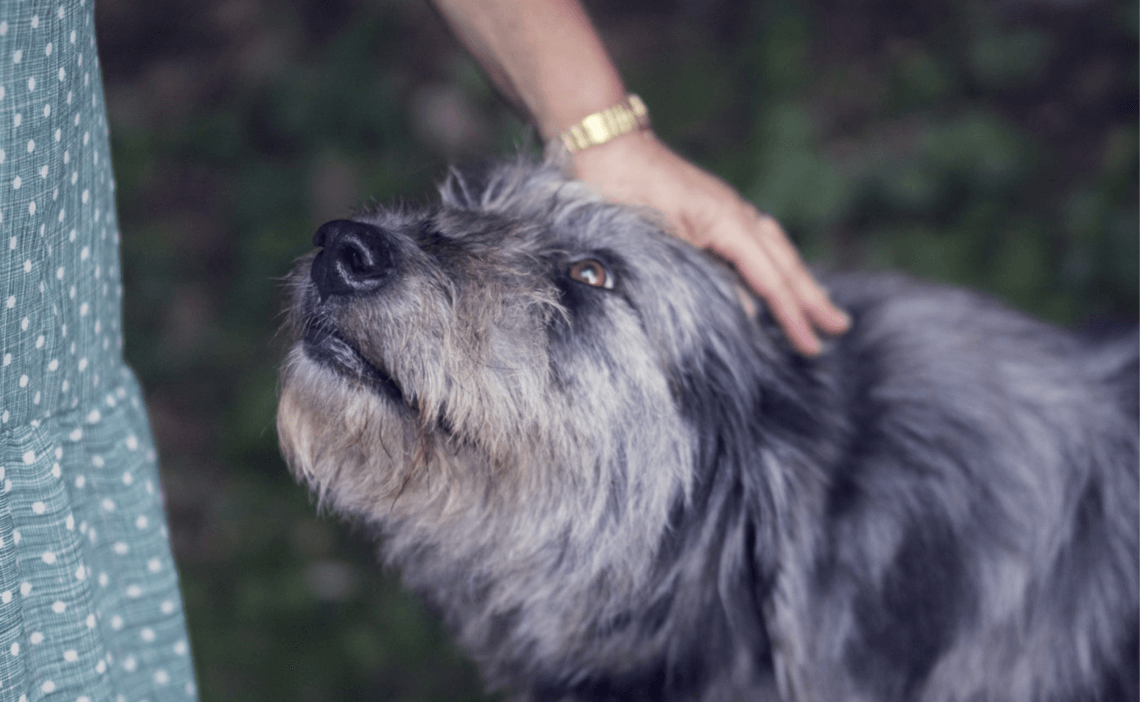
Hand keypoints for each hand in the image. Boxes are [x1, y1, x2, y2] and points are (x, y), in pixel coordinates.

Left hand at [570, 132, 849, 355]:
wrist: (606, 145)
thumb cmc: (621, 190)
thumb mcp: (655, 241)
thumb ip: (696, 274)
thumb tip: (738, 309)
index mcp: (727, 222)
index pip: (770, 279)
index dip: (792, 316)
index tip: (812, 346)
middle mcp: (736, 213)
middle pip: (784, 262)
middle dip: (811, 298)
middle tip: (840, 328)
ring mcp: (726, 208)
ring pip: (774, 250)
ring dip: (798, 280)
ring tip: (819, 306)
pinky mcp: (712, 209)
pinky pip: (756, 242)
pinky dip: (773, 263)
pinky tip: (773, 276)